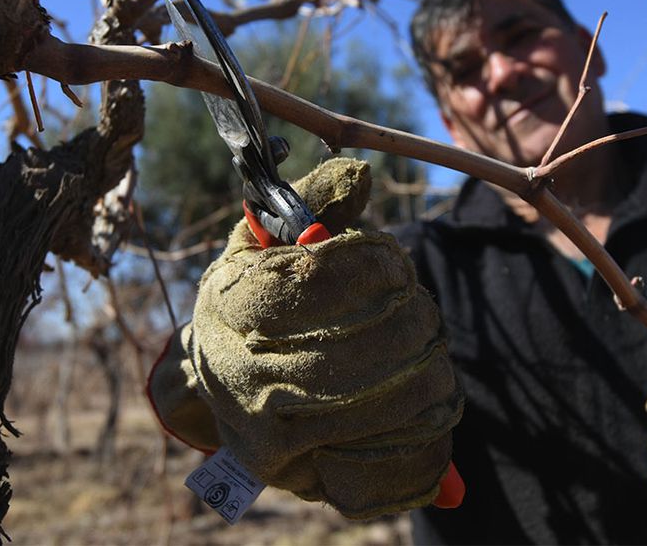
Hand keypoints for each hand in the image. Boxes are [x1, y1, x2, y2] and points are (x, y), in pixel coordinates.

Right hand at [148, 158, 463, 518]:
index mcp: (230, 304)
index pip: (313, 277)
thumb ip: (311, 202)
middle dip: (411, 316)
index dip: (370, 264)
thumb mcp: (263, 243)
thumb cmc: (251, 303)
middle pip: (362, 340)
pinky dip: (424, 425)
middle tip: (420, 307)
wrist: (215, 387)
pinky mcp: (300, 472)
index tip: (393, 261)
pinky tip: (431, 397)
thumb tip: (359, 173)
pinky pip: (385, 454)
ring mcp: (270, 430)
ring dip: (428, 367)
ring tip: (429, 347)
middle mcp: (241, 372)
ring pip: (385, 398)